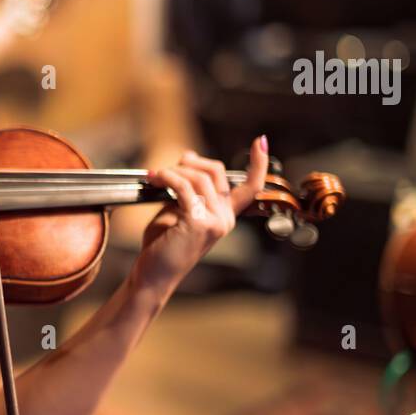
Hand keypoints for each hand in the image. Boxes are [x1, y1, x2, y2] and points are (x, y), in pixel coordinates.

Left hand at [130, 135, 267, 297]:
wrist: (153, 274)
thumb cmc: (163, 245)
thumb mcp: (178, 210)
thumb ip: (187, 188)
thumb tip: (188, 158)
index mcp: (225, 215)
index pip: (251, 186)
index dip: (259, 163)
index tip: (262, 141)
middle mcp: (225, 218)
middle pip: (217, 172)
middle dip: (192, 163)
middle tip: (170, 168)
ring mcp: (215, 221)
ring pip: (199, 178)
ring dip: (174, 171)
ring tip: (156, 175)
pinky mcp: (199, 223)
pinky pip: (184, 188)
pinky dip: (168, 178)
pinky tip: (155, 178)